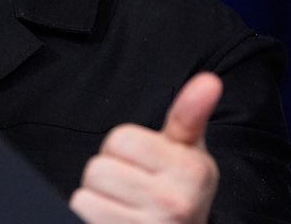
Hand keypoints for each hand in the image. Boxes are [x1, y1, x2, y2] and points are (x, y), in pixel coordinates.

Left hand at [69, 72, 221, 222]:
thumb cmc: (179, 194)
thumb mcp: (188, 155)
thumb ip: (190, 115)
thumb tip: (208, 80)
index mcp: (192, 170)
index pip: (121, 138)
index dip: (124, 150)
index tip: (145, 166)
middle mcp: (175, 201)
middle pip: (99, 167)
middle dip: (110, 175)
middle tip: (134, 191)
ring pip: (87, 192)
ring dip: (98, 199)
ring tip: (125, 207)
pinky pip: (82, 210)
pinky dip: (91, 216)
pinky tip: (115, 219)